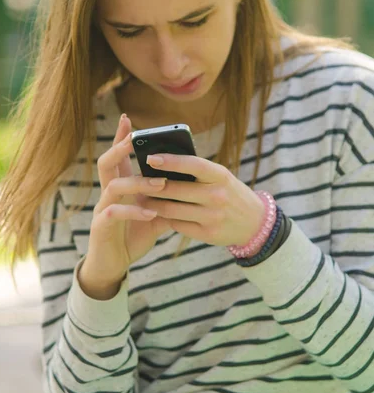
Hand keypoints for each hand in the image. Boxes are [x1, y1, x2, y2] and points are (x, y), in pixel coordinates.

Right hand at [83, 115, 172, 287]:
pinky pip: (114, 213)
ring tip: (160, 184)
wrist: (113, 264)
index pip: (118, 157)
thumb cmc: (132, 236)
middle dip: (119, 149)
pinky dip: (133, 212)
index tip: (128, 118)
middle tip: (136, 140)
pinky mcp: (101, 228)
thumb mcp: (153, 215)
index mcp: (120, 187)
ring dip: (137, 183)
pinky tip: (150, 213)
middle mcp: (108, 194)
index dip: (120, 138)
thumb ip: (165, 200)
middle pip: (106, 163)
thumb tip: (189, 187)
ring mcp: (102, 210)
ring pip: (113, 186)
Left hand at [143, 153, 265, 246]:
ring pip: (171, 210)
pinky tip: (157, 213)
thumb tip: (163, 162)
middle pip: (175, 190)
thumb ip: (198, 171)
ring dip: (153, 204)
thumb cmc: (231, 193)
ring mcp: (212, 217)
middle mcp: (217, 196)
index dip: (170, 161)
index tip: (150, 158)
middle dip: (152, 186)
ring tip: (141, 198)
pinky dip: (165, 218)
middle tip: (136, 181)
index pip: (193, 165)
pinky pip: (177, 225)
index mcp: (220, 176)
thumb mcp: (221, 177)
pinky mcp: (207, 234)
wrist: (255, 223)